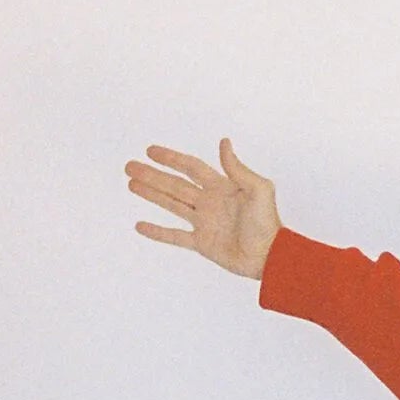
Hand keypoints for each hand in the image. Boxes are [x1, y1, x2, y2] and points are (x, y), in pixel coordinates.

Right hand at [126, 139, 280, 280]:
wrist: (269, 256)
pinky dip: (157, 232)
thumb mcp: (258, 190)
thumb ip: (238, 169)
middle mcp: (210, 202)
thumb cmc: (268, 223)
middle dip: (152, 175)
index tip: (151, 151)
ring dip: (151, 194)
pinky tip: (140, 225)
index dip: (172, 159)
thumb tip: (224, 142)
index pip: (191, 168)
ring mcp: (204, 222)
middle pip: (175, 184)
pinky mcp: (202, 243)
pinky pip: (175, 236)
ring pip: (171, 205)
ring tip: (131, 184)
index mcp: (222, 187)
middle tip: (130, 166)